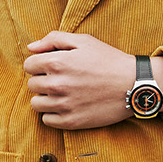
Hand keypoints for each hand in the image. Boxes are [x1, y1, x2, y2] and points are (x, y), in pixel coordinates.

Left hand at [25, 32, 162, 130]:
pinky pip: (46, 120)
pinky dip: (53, 114)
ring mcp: (63, 105)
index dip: (39, 64)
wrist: (133, 85)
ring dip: (46, 98)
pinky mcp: (71, 122)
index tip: (52, 66)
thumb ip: (54, 39)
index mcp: (56, 62)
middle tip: (61, 79)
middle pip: (32, 85)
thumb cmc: (109, 60)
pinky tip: (66, 106)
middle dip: (43, 80)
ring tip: (63, 93)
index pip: (28, 65)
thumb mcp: (84, 41)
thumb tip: (31, 48)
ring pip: (36, 104)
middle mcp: (56, 84)